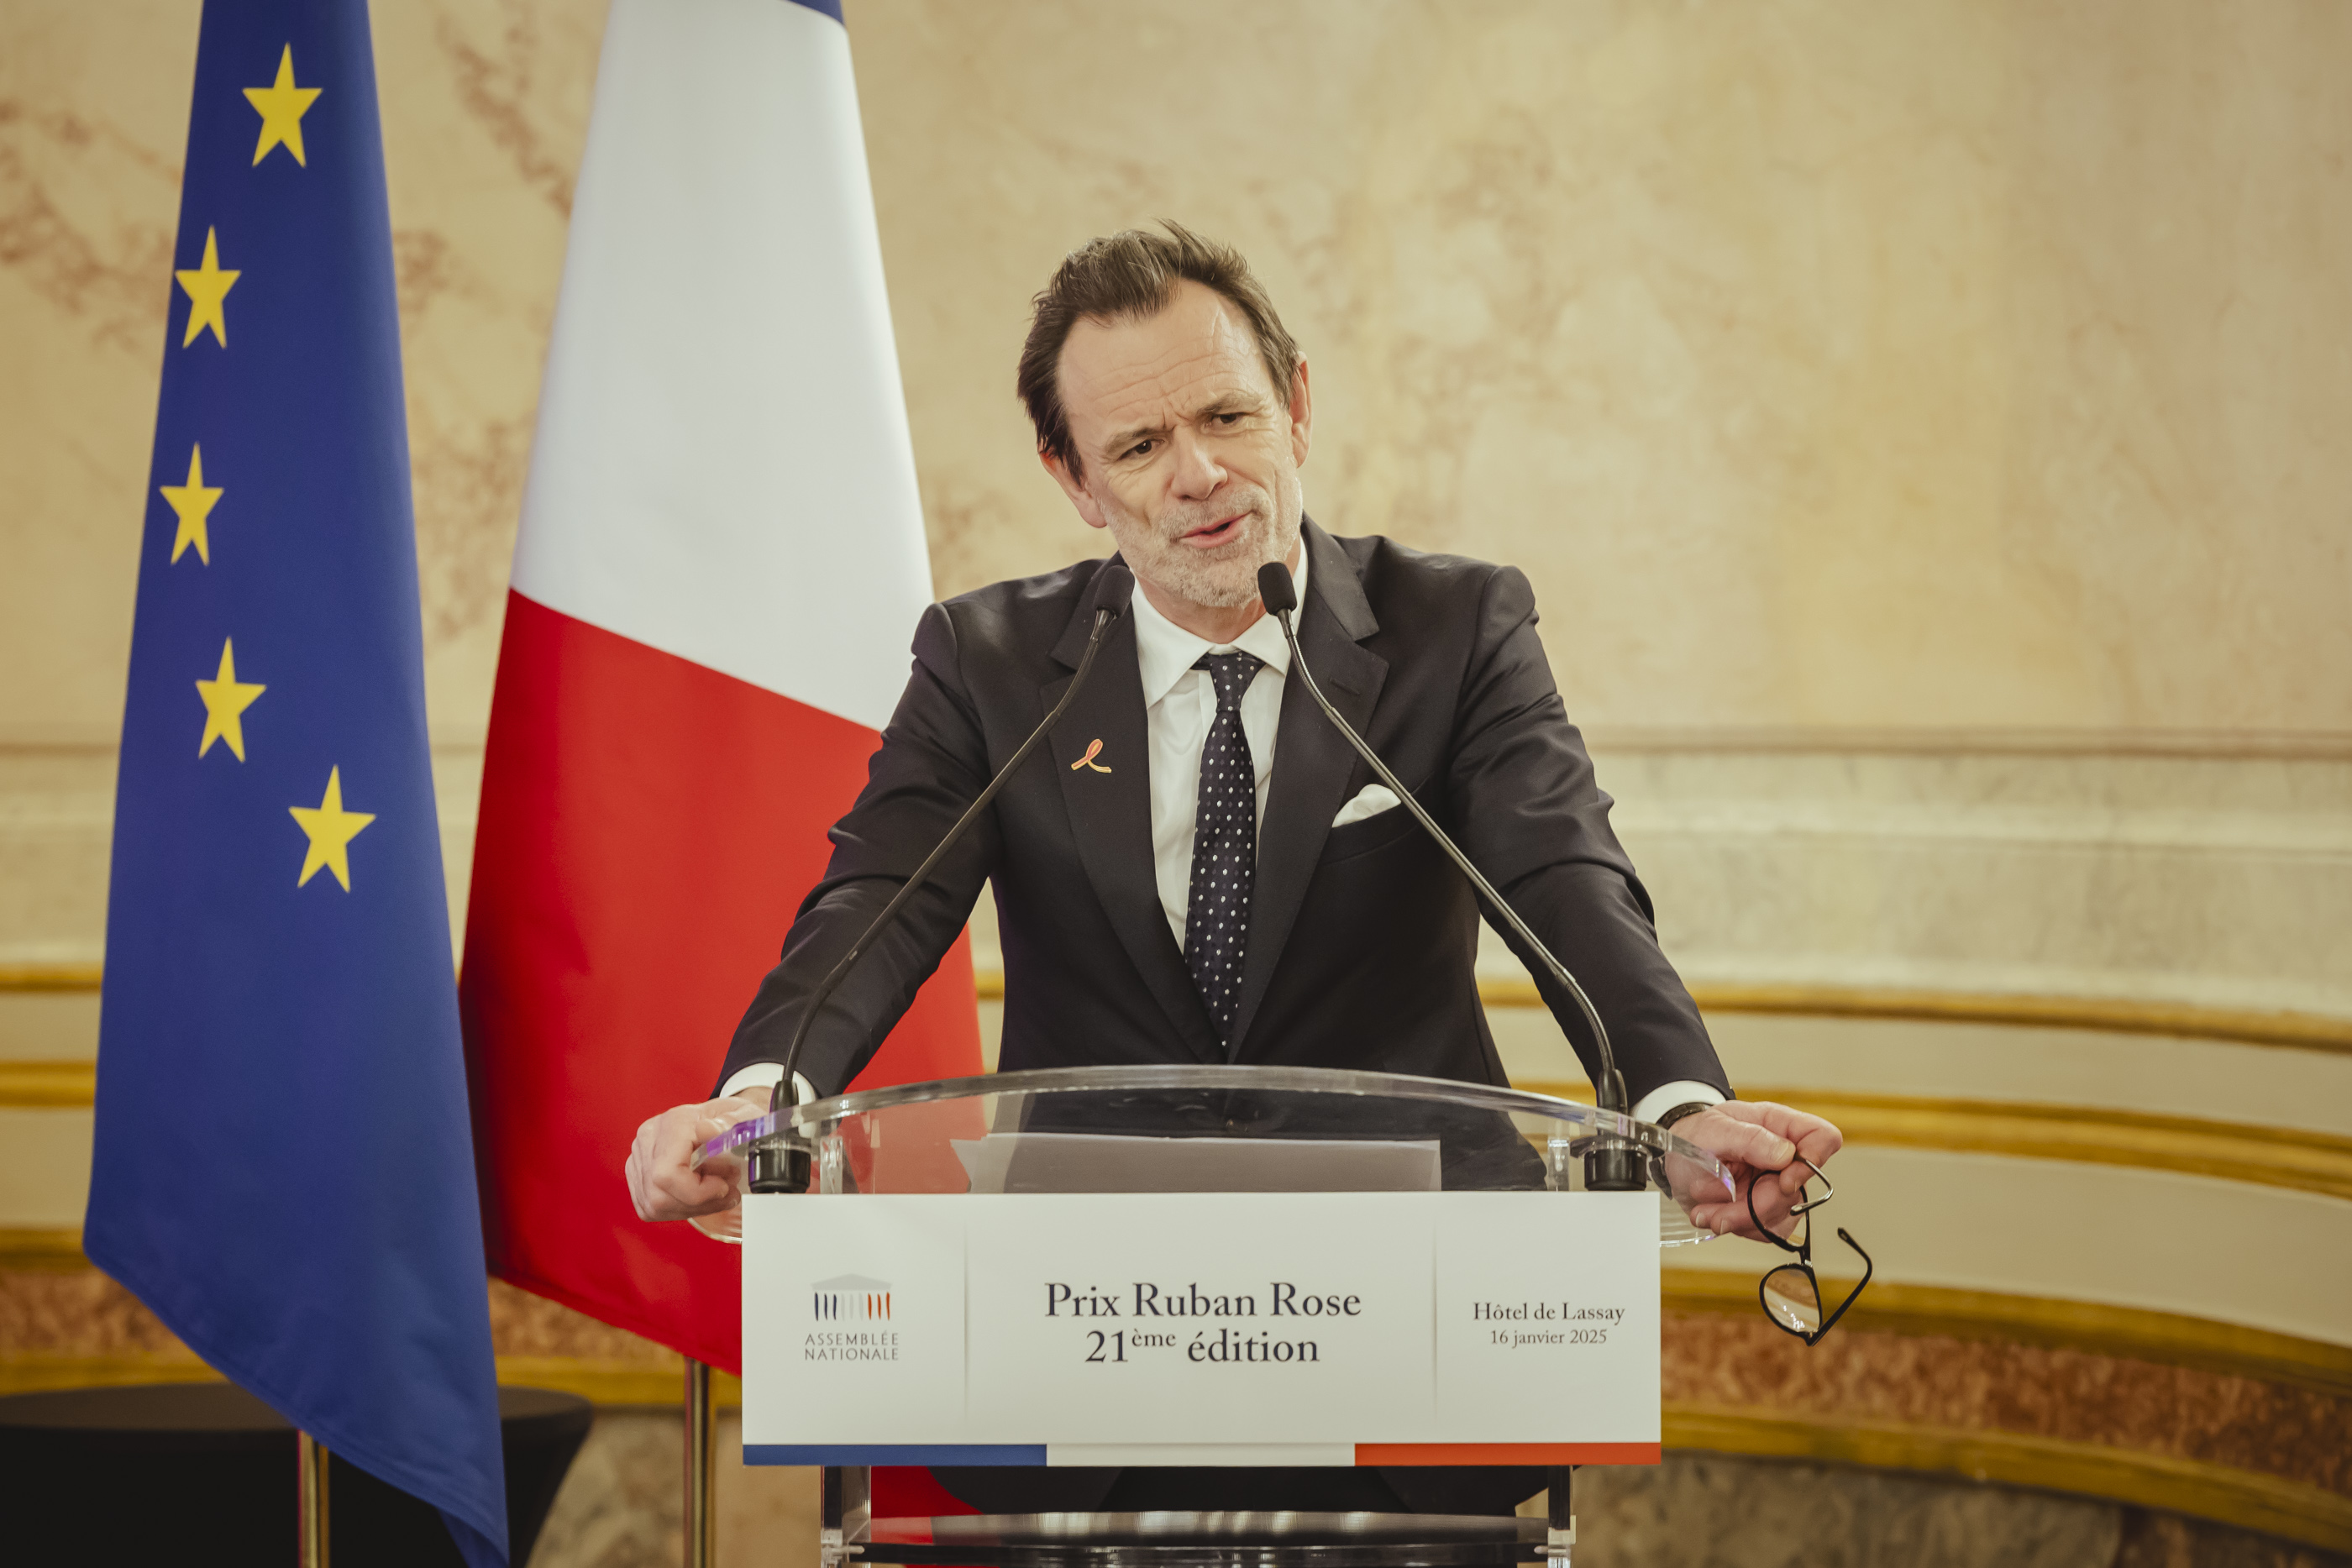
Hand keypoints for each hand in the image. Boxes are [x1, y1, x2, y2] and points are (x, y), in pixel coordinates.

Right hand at [625, 1087, 770, 1221]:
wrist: (719, 1119)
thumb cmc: (730, 1120)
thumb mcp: (744, 1115)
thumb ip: (731, 1123)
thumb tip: (709, 1130)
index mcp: (674, 1122)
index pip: (668, 1173)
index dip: (697, 1191)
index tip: (723, 1186)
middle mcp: (649, 1139)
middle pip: (660, 1194)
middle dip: (699, 1202)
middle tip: (726, 1190)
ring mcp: (639, 1159)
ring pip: (655, 1205)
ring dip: (693, 1208)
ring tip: (718, 1194)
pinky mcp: (637, 1177)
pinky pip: (652, 1208)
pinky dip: (681, 1209)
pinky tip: (700, 1198)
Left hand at [1672, 1100, 1843, 1241]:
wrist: (1672, 1157)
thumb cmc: (1693, 1134)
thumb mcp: (1713, 1129)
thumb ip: (1749, 1139)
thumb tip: (1786, 1154)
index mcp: (1778, 1126)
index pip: (1823, 1138)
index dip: (1813, 1161)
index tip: (1783, 1181)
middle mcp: (1783, 1157)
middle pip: (1798, 1190)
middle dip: (1756, 1206)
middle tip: (1720, 1210)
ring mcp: (1774, 1185)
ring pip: (1783, 1216)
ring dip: (1741, 1220)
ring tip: (1708, 1211)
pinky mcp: (1763, 1209)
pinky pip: (1766, 1230)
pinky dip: (1737, 1227)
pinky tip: (1714, 1215)